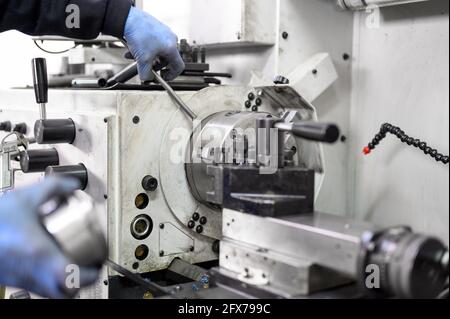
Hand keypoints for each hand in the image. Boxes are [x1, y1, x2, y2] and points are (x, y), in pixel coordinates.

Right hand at [0, 178, 98, 298]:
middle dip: (81, 283)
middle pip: (65, 294)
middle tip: (89, 267)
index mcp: (40, 254)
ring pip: (51, 293)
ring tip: (73, 265)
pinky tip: (50, 262)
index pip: (71, 280)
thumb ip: (53, 187)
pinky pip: (38, 287)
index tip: (98, 264)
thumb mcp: (25, 198)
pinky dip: (50, 280)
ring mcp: (23, 279)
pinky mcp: (14, 279)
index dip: (89, 275)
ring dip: (65, 283)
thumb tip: (72, 185)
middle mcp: (33, 271)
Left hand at [124, 6, 184, 81]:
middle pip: (165, 59)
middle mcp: (170, 40)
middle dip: (154, 65)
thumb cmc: (139, 34)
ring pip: (157, 51)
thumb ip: (146, 73)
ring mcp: (164, 33)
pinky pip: (152, 43)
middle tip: (146, 68)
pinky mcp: (156, 29)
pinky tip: (133, 50)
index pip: (179, 66)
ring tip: (135, 58)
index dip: (172, 75)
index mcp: (172, 48)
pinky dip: (144, 49)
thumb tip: (147, 79)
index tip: (164, 78)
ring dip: (146, 57)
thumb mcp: (142, 60)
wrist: (129, 18)